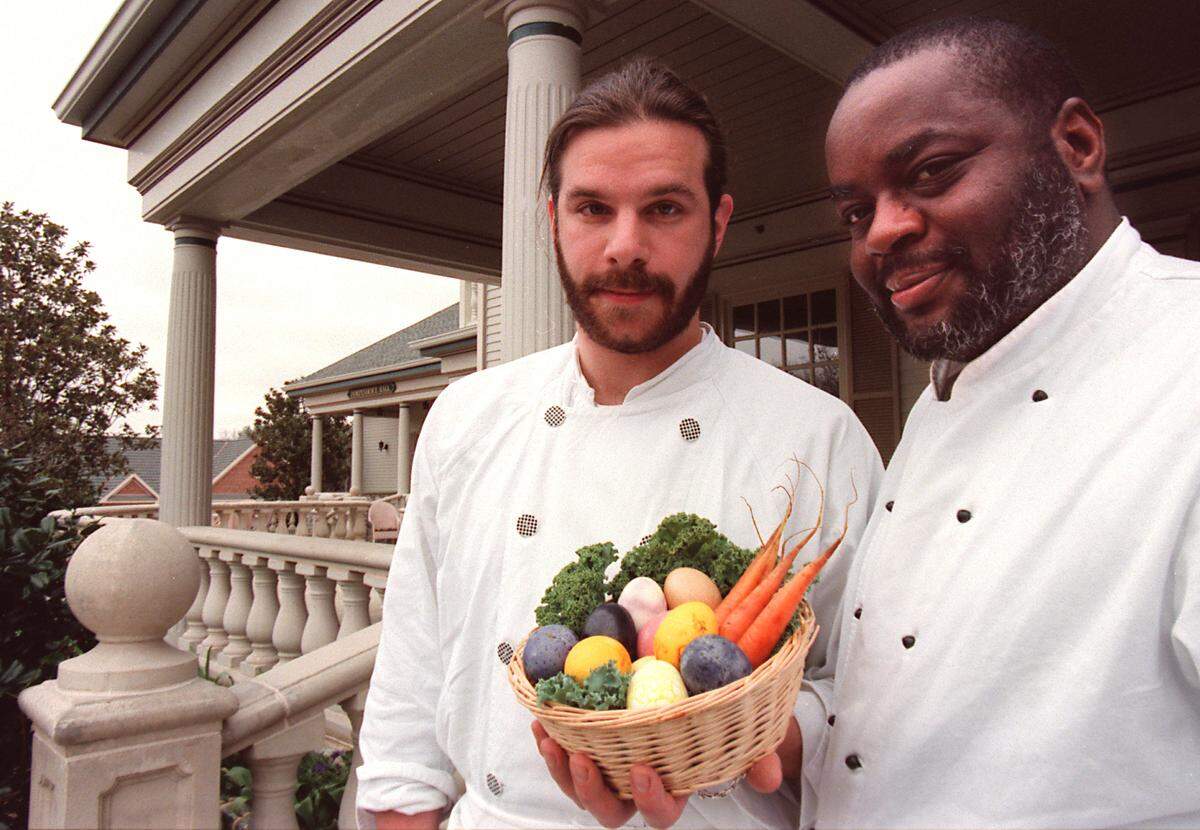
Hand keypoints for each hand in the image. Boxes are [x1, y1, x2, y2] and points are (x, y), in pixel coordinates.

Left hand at [531, 721, 785, 828]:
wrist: (713, 677)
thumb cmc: (730, 709)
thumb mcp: (752, 727)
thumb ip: (760, 752)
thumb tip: (767, 777)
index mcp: (677, 782)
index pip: (662, 811)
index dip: (650, 799)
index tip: (643, 770)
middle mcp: (640, 777)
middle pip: (609, 807)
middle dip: (589, 790)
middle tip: (580, 757)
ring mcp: (613, 758)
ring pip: (580, 782)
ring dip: (560, 766)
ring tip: (550, 736)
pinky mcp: (592, 732)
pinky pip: (565, 745)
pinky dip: (551, 734)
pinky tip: (543, 717)